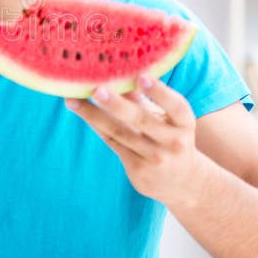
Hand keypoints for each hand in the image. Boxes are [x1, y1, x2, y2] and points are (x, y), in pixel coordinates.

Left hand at [66, 74, 202, 206]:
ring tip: (73, 100)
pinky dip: (96, 126)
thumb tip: (118, 74)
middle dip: (117, 104)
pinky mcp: (138, 169)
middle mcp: (173, 142)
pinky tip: (81, 112)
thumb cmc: (169, 138)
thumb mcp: (167, 120)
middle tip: (96, 90)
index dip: (160, 92)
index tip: (142, 76)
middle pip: (141, 120)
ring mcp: (155, 158)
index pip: (176, 106)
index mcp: (184, 124)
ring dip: (93, 115)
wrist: (181, 182)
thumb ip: (145, 100)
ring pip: (119, 132)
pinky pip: (112, 142)